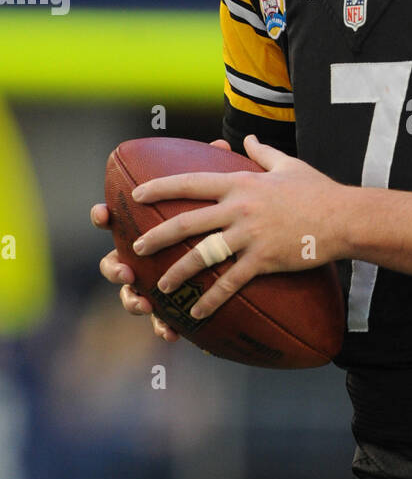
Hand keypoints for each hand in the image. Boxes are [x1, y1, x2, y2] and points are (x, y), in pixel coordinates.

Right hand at [91, 138, 233, 341]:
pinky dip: (162, 326)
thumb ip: (218, 172)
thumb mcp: (224, 195)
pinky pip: (161, 320)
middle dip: (112, 266)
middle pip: (114, 261)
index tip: (103, 213)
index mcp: (148, 227)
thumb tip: (224, 145)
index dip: (104, 215)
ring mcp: (152, 282)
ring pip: (131, 294)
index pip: (119, 218)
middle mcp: (143, 256)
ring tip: (142, 303)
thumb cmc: (222, 219)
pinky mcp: (170, 306)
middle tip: (123, 269)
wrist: (240, 257)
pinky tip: (170, 333)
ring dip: (131, 300)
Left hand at [126, 135, 349, 322]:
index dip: (159, 187)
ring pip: (203, 255)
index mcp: (241, 183)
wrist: (344, 218)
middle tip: (135, 249)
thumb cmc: (318, 191)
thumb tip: (246, 139)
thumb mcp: (288, 165)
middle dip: (156, 236)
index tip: (136, 194)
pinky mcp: (263, 260)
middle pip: (186, 222)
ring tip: (161, 286)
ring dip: (178, 272)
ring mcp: (250, 235)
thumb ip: (262, 152)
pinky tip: (197, 312)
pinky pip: (230, 282)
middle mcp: (239, 208)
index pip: (191, 183)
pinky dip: (211, 300)